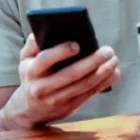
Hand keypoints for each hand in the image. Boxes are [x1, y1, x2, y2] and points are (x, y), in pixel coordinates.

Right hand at [3, 34, 119, 128]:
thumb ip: (33, 44)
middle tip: (108, 50)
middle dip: (92, 62)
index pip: (45, 60)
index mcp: (31, 71)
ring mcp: (56, 100)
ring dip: (102, 73)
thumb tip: (45, 29)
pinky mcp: (69, 108)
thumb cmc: (31, 76)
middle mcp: (42, 88)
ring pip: (83, 86)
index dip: (61, 52)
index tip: (77, 45)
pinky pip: (89, 94)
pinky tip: (114, 73)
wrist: (28, 110)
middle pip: (71, 74)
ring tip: (114, 60)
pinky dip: (103, 83)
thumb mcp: (25, 59)